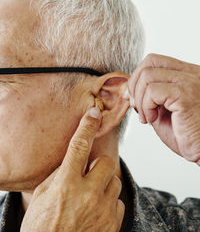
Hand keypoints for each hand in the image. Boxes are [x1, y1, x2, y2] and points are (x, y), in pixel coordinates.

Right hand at [20, 107, 124, 231]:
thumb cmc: (42, 227)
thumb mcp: (42, 196)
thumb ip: (59, 174)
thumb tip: (74, 160)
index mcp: (66, 185)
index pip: (79, 147)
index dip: (87, 127)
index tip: (93, 114)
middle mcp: (87, 195)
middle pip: (106, 162)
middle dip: (98, 164)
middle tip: (89, 173)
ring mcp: (103, 210)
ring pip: (115, 181)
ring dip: (104, 183)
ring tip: (91, 195)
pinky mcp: (113, 224)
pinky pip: (118, 202)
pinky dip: (109, 203)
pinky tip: (96, 210)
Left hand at [126, 53, 199, 164]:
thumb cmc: (188, 134)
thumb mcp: (163, 110)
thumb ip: (149, 97)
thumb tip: (129, 91)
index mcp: (186, 75)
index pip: (154, 61)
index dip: (137, 76)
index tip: (132, 96)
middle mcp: (190, 74)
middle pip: (149, 62)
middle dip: (134, 84)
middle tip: (136, 106)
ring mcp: (189, 82)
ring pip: (147, 76)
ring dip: (140, 100)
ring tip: (146, 117)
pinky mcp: (185, 95)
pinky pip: (153, 91)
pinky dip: (146, 106)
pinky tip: (153, 119)